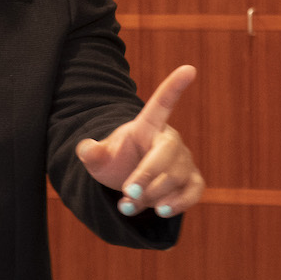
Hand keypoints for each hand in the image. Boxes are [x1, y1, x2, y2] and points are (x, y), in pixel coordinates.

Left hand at [75, 65, 203, 218]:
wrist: (129, 182)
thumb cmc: (117, 162)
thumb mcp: (99, 158)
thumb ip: (92, 153)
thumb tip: (86, 149)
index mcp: (148, 127)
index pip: (162, 104)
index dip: (174, 87)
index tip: (189, 68)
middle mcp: (170, 141)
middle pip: (167, 153)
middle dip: (148, 174)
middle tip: (127, 192)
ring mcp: (184, 162)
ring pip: (177, 177)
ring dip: (153, 195)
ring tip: (129, 205)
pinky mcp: (191, 182)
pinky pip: (194, 191)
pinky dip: (180, 203)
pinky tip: (161, 211)